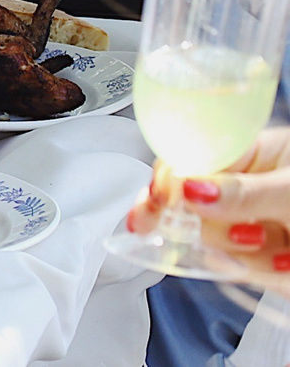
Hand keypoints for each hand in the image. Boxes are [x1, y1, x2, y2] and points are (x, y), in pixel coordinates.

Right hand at [131, 131, 289, 288]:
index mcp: (252, 155)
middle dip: (203, 226)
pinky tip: (284, 265)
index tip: (152, 202)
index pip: (191, 160)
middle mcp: (245, 190)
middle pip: (193, 207)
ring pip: (215, 245)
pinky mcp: (259, 263)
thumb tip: (190, 189)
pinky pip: (239, 271)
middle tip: (168, 231)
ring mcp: (251, 228)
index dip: (168, 181)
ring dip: (246, 255)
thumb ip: (244, 193)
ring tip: (282, 252)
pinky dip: (261, 273)